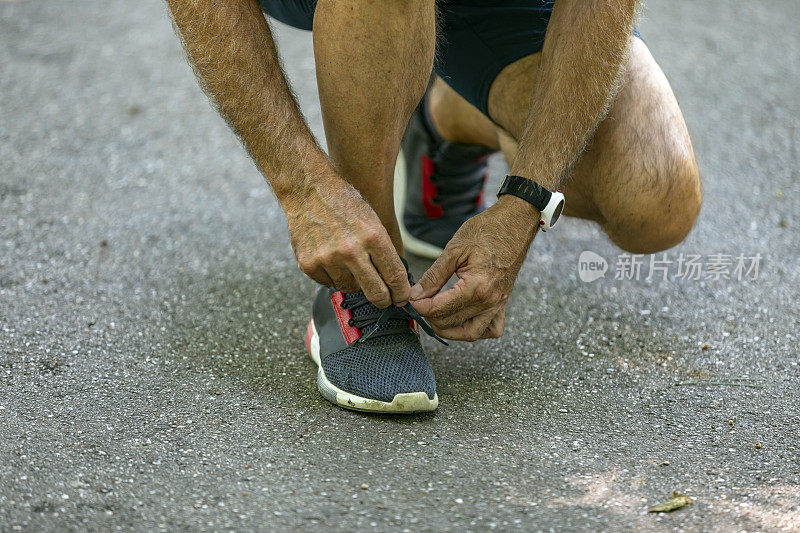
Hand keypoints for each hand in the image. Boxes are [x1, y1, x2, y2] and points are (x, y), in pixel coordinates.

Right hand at [284, 174, 409, 307]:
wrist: (308, 190)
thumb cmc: (344, 203)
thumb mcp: (372, 220)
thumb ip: (382, 249)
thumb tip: (394, 280)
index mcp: (373, 236)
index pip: (395, 275)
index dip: (402, 292)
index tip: (402, 298)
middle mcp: (351, 250)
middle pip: (376, 292)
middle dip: (384, 300)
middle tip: (385, 300)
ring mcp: (328, 259)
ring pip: (350, 289)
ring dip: (354, 282)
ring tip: (350, 264)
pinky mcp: (309, 264)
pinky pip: (328, 284)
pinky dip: (332, 277)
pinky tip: (331, 260)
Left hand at [409, 195, 537, 339]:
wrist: (514, 224)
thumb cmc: (486, 231)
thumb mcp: (454, 250)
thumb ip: (433, 276)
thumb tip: (416, 295)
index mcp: (477, 287)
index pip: (440, 309)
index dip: (420, 307)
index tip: (410, 299)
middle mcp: (490, 301)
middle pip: (451, 323)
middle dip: (430, 317)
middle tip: (419, 302)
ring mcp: (498, 305)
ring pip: (471, 334)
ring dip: (449, 329)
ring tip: (435, 315)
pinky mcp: (503, 303)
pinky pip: (491, 329)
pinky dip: (475, 329)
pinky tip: (462, 318)